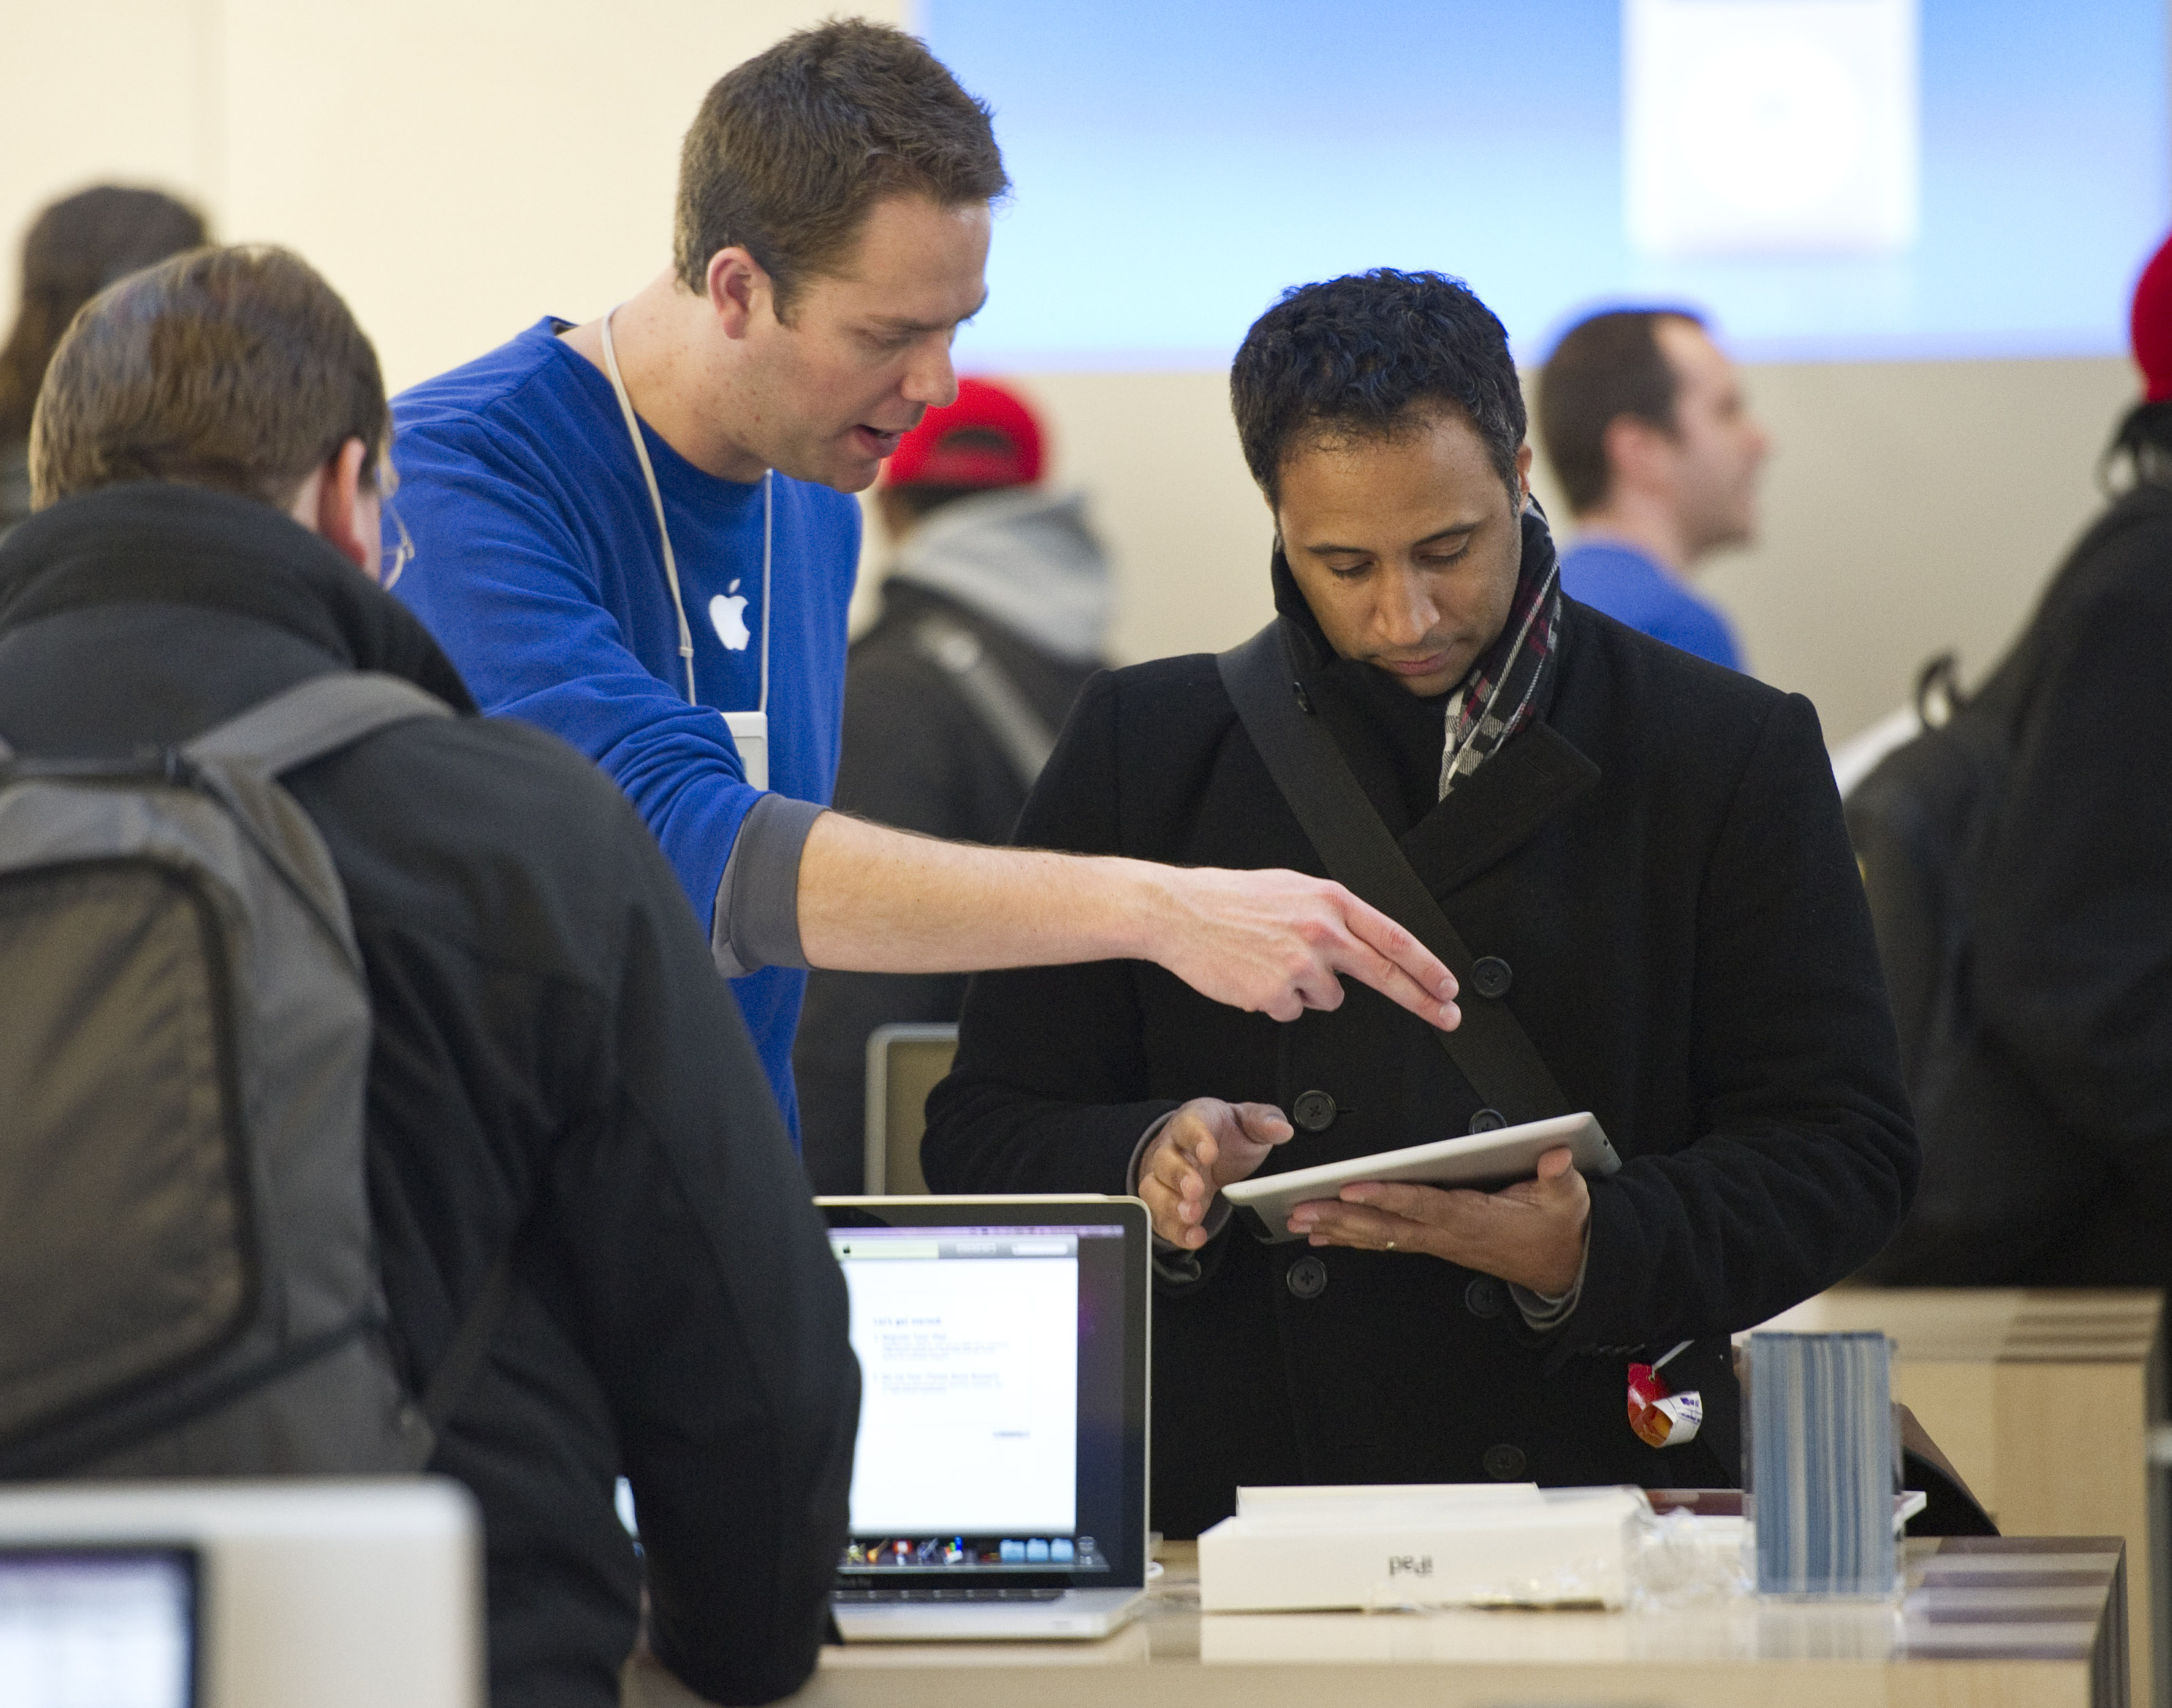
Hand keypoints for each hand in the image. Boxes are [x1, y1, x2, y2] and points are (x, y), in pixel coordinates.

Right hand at [1138, 1098, 1292, 1248]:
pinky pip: (1161, 1218)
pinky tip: (1193, 1236)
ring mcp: (1165, 1178)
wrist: (1204, 1151)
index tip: (1209, 1152)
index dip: (1196, 1139)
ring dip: (1170, 1204)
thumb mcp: (1246, 1122)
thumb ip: (1263, 1121)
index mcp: (1193, 1122)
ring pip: (1154, 1189)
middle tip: (1196, 1191)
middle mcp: (1173, 1149)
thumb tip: (1281, 1129)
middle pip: (1165, 1160)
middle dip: (1179, 1177)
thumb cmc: (1224, 1135)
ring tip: (1191, 1215)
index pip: (1189, 1126)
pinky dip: (1175, 1230)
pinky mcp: (1165, 1204)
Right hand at [1144, 866, 1460, 1029]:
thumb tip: (1360, 941)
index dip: (1427, 966)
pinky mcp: (1276, 993)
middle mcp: (1322, 931)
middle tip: (1447, 1015)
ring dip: (1307, 989)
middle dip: (1422, 999)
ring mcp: (1301, 964)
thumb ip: (1330, 914)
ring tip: (1271, 962)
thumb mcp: (1291, 889)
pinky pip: (1293, 1010)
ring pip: (1329, 997)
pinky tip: (1254, 975)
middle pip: (1385, 972)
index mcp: (1329, 901)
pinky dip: (1276, 1000)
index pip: (1395, 938)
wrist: (1179, 912)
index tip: (1447, 985)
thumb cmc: (1229, 900)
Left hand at [1286, 1146, 1590, 1295]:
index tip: (1356, 1186)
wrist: (1561, 1265)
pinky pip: (1387, 1240)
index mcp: (1475, 1218)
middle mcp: (1448, 1234)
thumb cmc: (1556, 1228)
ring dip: (1339, 1229)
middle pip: (1388, 1225)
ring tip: (1301, 1222)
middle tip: (1304, 1209)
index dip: (1390, 1196)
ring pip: (1381, 1236)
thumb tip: (1556, 1154)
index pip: (1425, 1204)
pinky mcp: (1434, 1242)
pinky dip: (1354, 1237)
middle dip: (1343, 1216)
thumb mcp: (1567, 1199)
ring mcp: (1438, 1241)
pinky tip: (1326, 1235)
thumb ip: (1559, 1176)